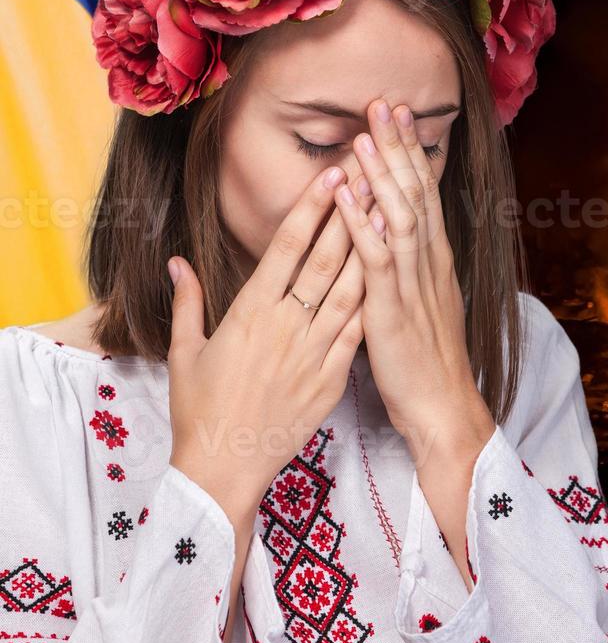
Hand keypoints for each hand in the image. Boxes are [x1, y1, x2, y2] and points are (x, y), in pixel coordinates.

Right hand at [167, 165, 375, 524]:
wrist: (224, 468)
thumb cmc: (200, 410)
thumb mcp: (186, 352)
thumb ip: (189, 302)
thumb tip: (179, 261)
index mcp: (249, 312)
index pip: (286, 247)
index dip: (312, 207)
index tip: (332, 174)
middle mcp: (285, 326)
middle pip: (326, 259)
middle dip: (351, 213)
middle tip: (373, 174)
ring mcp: (313, 352)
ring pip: (350, 290)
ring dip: (373, 248)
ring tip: (391, 211)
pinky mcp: (332, 379)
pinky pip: (359, 332)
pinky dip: (377, 301)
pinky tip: (394, 274)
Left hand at [336, 99, 494, 470]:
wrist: (443, 407)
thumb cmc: (427, 363)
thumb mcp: (421, 306)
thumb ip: (408, 269)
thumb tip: (393, 239)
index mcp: (432, 262)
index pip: (423, 194)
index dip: (409, 153)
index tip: (397, 117)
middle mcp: (428, 264)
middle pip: (415, 193)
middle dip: (398, 147)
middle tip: (384, 104)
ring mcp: (412, 284)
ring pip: (399, 216)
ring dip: (380, 174)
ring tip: (364, 136)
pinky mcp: (391, 308)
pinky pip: (376, 258)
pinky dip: (361, 223)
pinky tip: (346, 196)